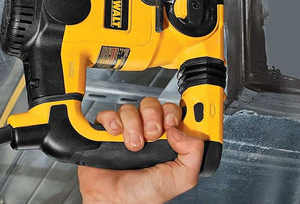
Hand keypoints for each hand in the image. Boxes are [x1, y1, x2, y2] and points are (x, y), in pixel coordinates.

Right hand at [78, 98, 203, 203]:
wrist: (112, 202)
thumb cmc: (143, 196)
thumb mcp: (179, 179)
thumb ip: (193, 154)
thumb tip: (181, 130)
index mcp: (166, 140)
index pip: (173, 112)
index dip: (173, 112)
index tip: (171, 122)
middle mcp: (146, 132)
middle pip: (152, 105)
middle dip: (153, 118)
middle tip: (152, 135)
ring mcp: (126, 130)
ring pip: (131, 109)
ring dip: (132, 126)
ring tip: (133, 146)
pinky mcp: (106, 131)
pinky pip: (109, 114)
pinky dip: (112, 122)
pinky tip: (115, 135)